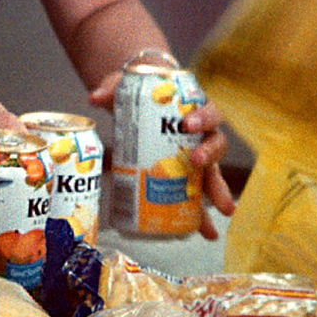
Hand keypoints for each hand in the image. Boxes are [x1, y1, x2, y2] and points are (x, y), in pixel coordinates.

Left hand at [89, 72, 236, 239]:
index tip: (188, 124)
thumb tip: (94, 97)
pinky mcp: (185, 174)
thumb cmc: (142, 92)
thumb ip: (113, 88)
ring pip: (213, 173)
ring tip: (222, 211)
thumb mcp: (128, 85)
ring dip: (217, 192)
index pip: (208, 110)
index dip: (203, 117)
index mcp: (194, 109)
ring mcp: (196, 155)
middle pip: (216, 144)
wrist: (142, 100)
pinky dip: (201, 214)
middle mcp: (202, 134)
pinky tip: (201, 231)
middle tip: (198, 161)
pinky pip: (197, 195)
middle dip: (210, 154)